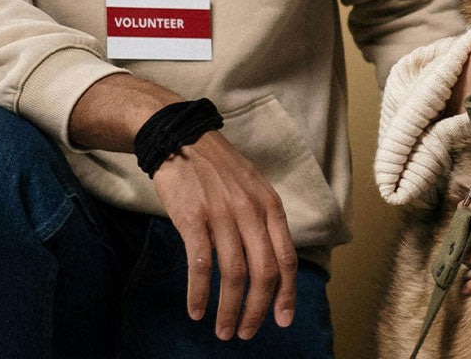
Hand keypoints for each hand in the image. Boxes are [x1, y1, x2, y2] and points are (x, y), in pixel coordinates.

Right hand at [153, 130, 297, 340]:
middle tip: (246, 333)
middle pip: (263, 272)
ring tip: (222, 330)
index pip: (286, 257)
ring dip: (228, 309)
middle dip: (258, 309)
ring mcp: (222, 213)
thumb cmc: (220, 168)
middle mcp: (251, 210)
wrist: (183, 138)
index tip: (283, 320)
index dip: (287, 293)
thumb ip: (265, 221)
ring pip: (233, 273)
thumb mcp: (255, 187)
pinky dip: (199, 294)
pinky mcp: (193, 218)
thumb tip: (272, 265)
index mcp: (270, 204)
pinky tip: (196, 311)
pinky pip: (200, 264)